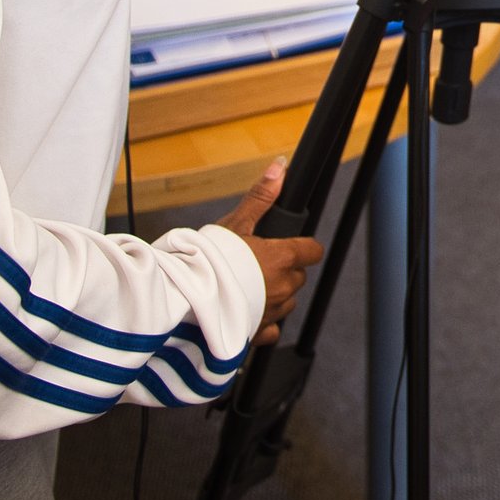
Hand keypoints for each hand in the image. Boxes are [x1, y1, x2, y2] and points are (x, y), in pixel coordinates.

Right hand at [213, 158, 324, 345]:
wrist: (187, 298)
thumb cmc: (209, 259)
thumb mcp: (236, 222)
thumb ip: (261, 196)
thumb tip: (280, 167)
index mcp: (282, 257)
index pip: (313, 251)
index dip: (303, 246)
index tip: (290, 244)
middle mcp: (283, 286)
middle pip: (298, 276)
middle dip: (285, 270)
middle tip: (260, 263)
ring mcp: (272, 311)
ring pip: (287, 301)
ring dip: (275, 294)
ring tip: (250, 286)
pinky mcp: (258, 332)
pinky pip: (272, 328)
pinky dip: (264, 320)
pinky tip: (249, 312)